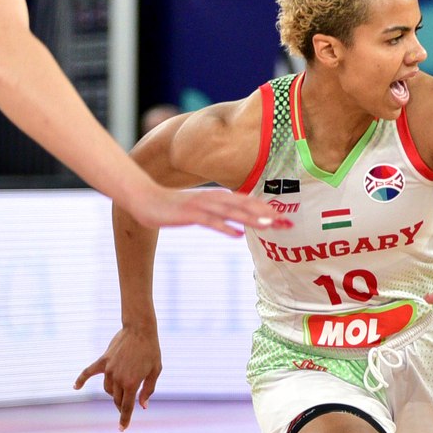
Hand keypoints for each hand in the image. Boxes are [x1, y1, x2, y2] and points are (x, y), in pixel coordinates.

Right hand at [73, 326, 163, 429]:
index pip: (127, 406)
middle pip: (116, 399)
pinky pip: (88, 372)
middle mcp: (117, 378)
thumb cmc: (151, 352)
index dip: (125, 419)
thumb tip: (142, 406)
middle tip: (127, 405)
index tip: (122, 429)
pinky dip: (81, 380)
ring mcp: (108, 369)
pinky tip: (75, 387)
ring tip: (121, 392)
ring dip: (113, 394)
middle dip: (121, 405)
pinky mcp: (103, 361)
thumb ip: (148, 390)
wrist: (140, 331)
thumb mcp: (155, 372)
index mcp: (132, 383)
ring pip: (107, 389)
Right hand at [121, 182, 290, 236]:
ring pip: (231, 212)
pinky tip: (236, 234)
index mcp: (218, 197)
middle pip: (246, 206)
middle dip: (267, 215)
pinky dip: (224, 227)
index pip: (249, 203)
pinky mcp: (189, 214)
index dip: (268, 211)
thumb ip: (222, 214)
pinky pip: (209, 221)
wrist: (145, 200)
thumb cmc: (176, 207)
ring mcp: (201, 206)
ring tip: (268, 225)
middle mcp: (214, 199)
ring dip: (251, 218)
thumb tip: (241, 224)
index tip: (286, 220)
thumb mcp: (203, 209)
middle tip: (287, 223)